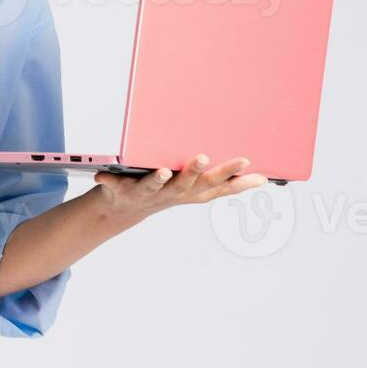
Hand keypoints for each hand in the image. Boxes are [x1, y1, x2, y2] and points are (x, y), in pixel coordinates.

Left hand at [90, 154, 268, 220]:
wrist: (123, 209)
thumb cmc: (166, 192)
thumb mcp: (198, 188)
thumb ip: (228, 183)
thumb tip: (263, 178)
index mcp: (191, 191)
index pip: (216, 184)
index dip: (233, 176)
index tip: (248, 162)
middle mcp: (171, 194)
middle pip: (187, 185)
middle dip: (196, 172)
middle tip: (205, 158)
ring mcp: (146, 193)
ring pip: (155, 187)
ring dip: (159, 179)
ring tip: (164, 171)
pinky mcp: (121, 191)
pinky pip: (114, 185)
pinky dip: (109, 181)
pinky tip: (103, 175)